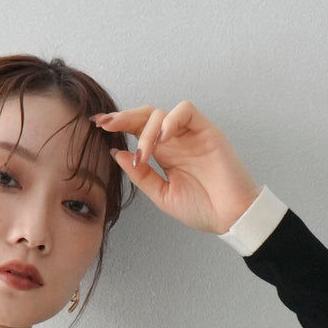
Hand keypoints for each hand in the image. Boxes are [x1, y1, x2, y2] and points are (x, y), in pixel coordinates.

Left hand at [91, 101, 261, 236]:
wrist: (230, 217)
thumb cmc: (201, 209)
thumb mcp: (162, 195)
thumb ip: (141, 175)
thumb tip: (116, 153)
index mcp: (164, 154)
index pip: (137, 130)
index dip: (118, 125)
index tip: (97, 124)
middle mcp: (175, 140)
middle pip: (145, 115)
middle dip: (123, 117)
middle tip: (106, 124)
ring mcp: (190, 134)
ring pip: (161, 113)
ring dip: (146, 130)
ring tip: (144, 153)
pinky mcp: (206, 130)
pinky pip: (186, 110)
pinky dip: (171, 119)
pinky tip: (163, 137)